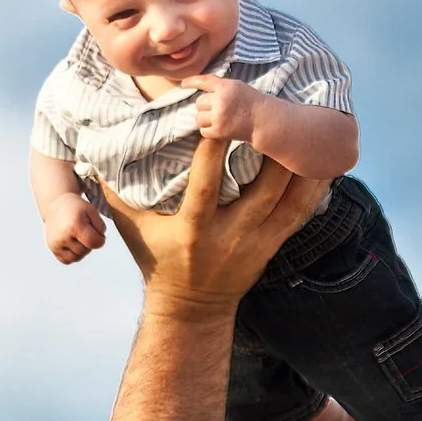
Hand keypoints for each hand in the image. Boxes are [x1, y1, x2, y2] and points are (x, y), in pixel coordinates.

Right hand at [43, 194, 107, 263]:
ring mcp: (56, 243)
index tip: (99, 234)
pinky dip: (73, 254)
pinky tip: (72, 243)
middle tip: (86, 232)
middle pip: (85, 250)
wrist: (56, 205)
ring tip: (79, 237)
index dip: (100, 240)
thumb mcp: (92, 211)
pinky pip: (67, 260)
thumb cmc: (77, 208)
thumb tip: (99, 242)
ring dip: (82, 250)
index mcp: (74, 224)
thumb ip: (101, 227)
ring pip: (77, 257)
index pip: (94, 243)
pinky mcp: (52, 248)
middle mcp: (63, 235)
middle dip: (89, 243)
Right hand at [99, 136, 326, 311]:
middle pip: (260, 191)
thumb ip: (118, 190)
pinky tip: (326, 160)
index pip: (206, 186)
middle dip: (270, 153)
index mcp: (193, 229)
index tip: (218, 117)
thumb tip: (96, 149)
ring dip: (300, 166)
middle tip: (279, 111)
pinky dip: (314, 188)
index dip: (213, 152)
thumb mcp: (133, 227)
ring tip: (310, 128)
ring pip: (288, 202)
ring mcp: (256, 243)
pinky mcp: (272, 246)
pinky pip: (300, 214)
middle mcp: (229, 236)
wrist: (190, 309)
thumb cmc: (157, 259)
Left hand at [180, 75, 260, 142]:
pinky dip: (209, 130)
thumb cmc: (250, 102)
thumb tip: (199, 86)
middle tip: (218, 109)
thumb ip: (219, 86)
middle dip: (205, 107)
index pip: (203, 81)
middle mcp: (220, 100)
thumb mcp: (236, 86)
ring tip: (218, 119)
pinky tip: (219, 127)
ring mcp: (219, 116)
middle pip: (199, 103)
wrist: (263, 120)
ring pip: (199, 117)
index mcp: (225, 87)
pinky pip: (203, 130)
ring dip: (206, 119)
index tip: (182, 84)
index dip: (191, 82)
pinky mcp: (219, 131)